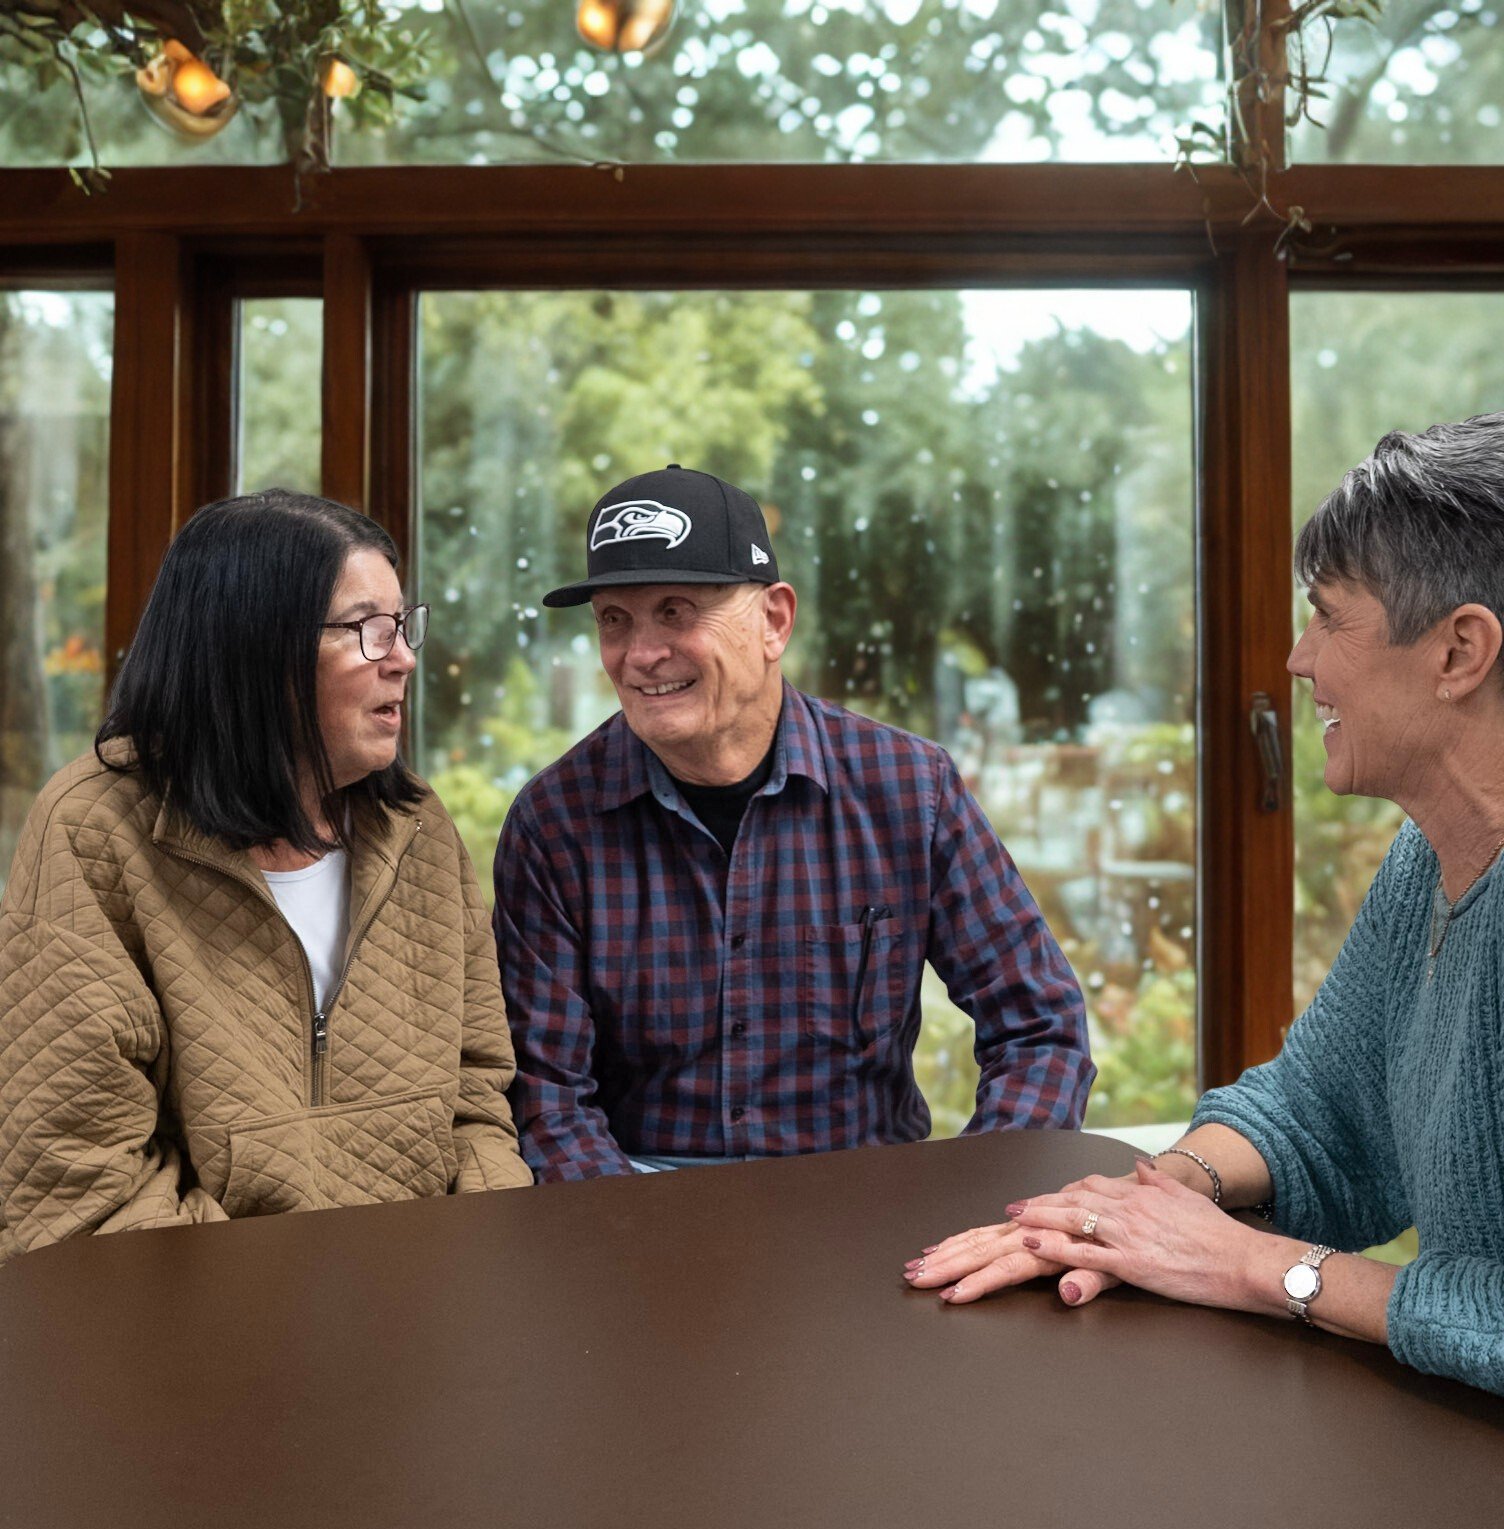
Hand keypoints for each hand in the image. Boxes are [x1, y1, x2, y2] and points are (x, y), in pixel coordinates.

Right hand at [903, 1175, 1129, 1306]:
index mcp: (1051, 1246)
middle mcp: (1031, 1234)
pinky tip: (944, 1246)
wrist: (1129, 1198)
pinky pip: (987, 1231)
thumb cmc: (1126, 1239)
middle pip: (980, 1250)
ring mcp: (1024, 1228)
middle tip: (915, 1278)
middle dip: (946, 1265)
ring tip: (918, 1265)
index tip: (950, 1295)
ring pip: (977, 1239)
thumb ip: (1090, 1279)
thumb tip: (1065, 1292)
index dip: (977, 1282)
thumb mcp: (1117, 1267)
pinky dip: (961, 1240)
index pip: (1005, 1267)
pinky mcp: (1024, 1224)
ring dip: (947, 1252)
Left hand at [1004, 1158, 1270, 1311]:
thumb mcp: (1186, 1198)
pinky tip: (1033, 1245)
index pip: (1092, 1186)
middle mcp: (1129, 1209)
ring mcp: (1127, 1234)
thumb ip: (1158, 1181)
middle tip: (1013, 1208)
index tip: (1044, 1196)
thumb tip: (1140, 1165)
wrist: (1243, 1260)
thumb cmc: (1219, 1234)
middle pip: (1074, 1200)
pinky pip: (1084, 1253)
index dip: (1064, 1191)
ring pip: (1072, 1221)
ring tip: (1011, 1220)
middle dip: (1040, 1203)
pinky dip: (1055, 1247)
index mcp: (1141, 1194)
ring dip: (1037, 1219)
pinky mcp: (1131, 1263)